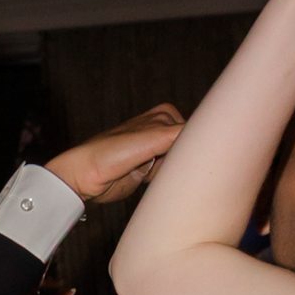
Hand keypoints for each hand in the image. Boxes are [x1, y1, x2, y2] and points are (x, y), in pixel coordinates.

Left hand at [44, 107, 183, 207]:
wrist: (85, 178)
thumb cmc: (111, 153)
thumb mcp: (151, 138)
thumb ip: (179, 134)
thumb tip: (209, 133)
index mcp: (165, 114)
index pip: (194, 128)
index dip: (194, 144)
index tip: (187, 155)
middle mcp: (162, 129)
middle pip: (189, 146)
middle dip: (181, 159)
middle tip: (163, 166)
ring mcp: (156, 150)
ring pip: (180, 162)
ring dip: (172, 171)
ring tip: (154, 173)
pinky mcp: (150, 170)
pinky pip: (170, 175)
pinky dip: (165, 180)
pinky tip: (152, 181)